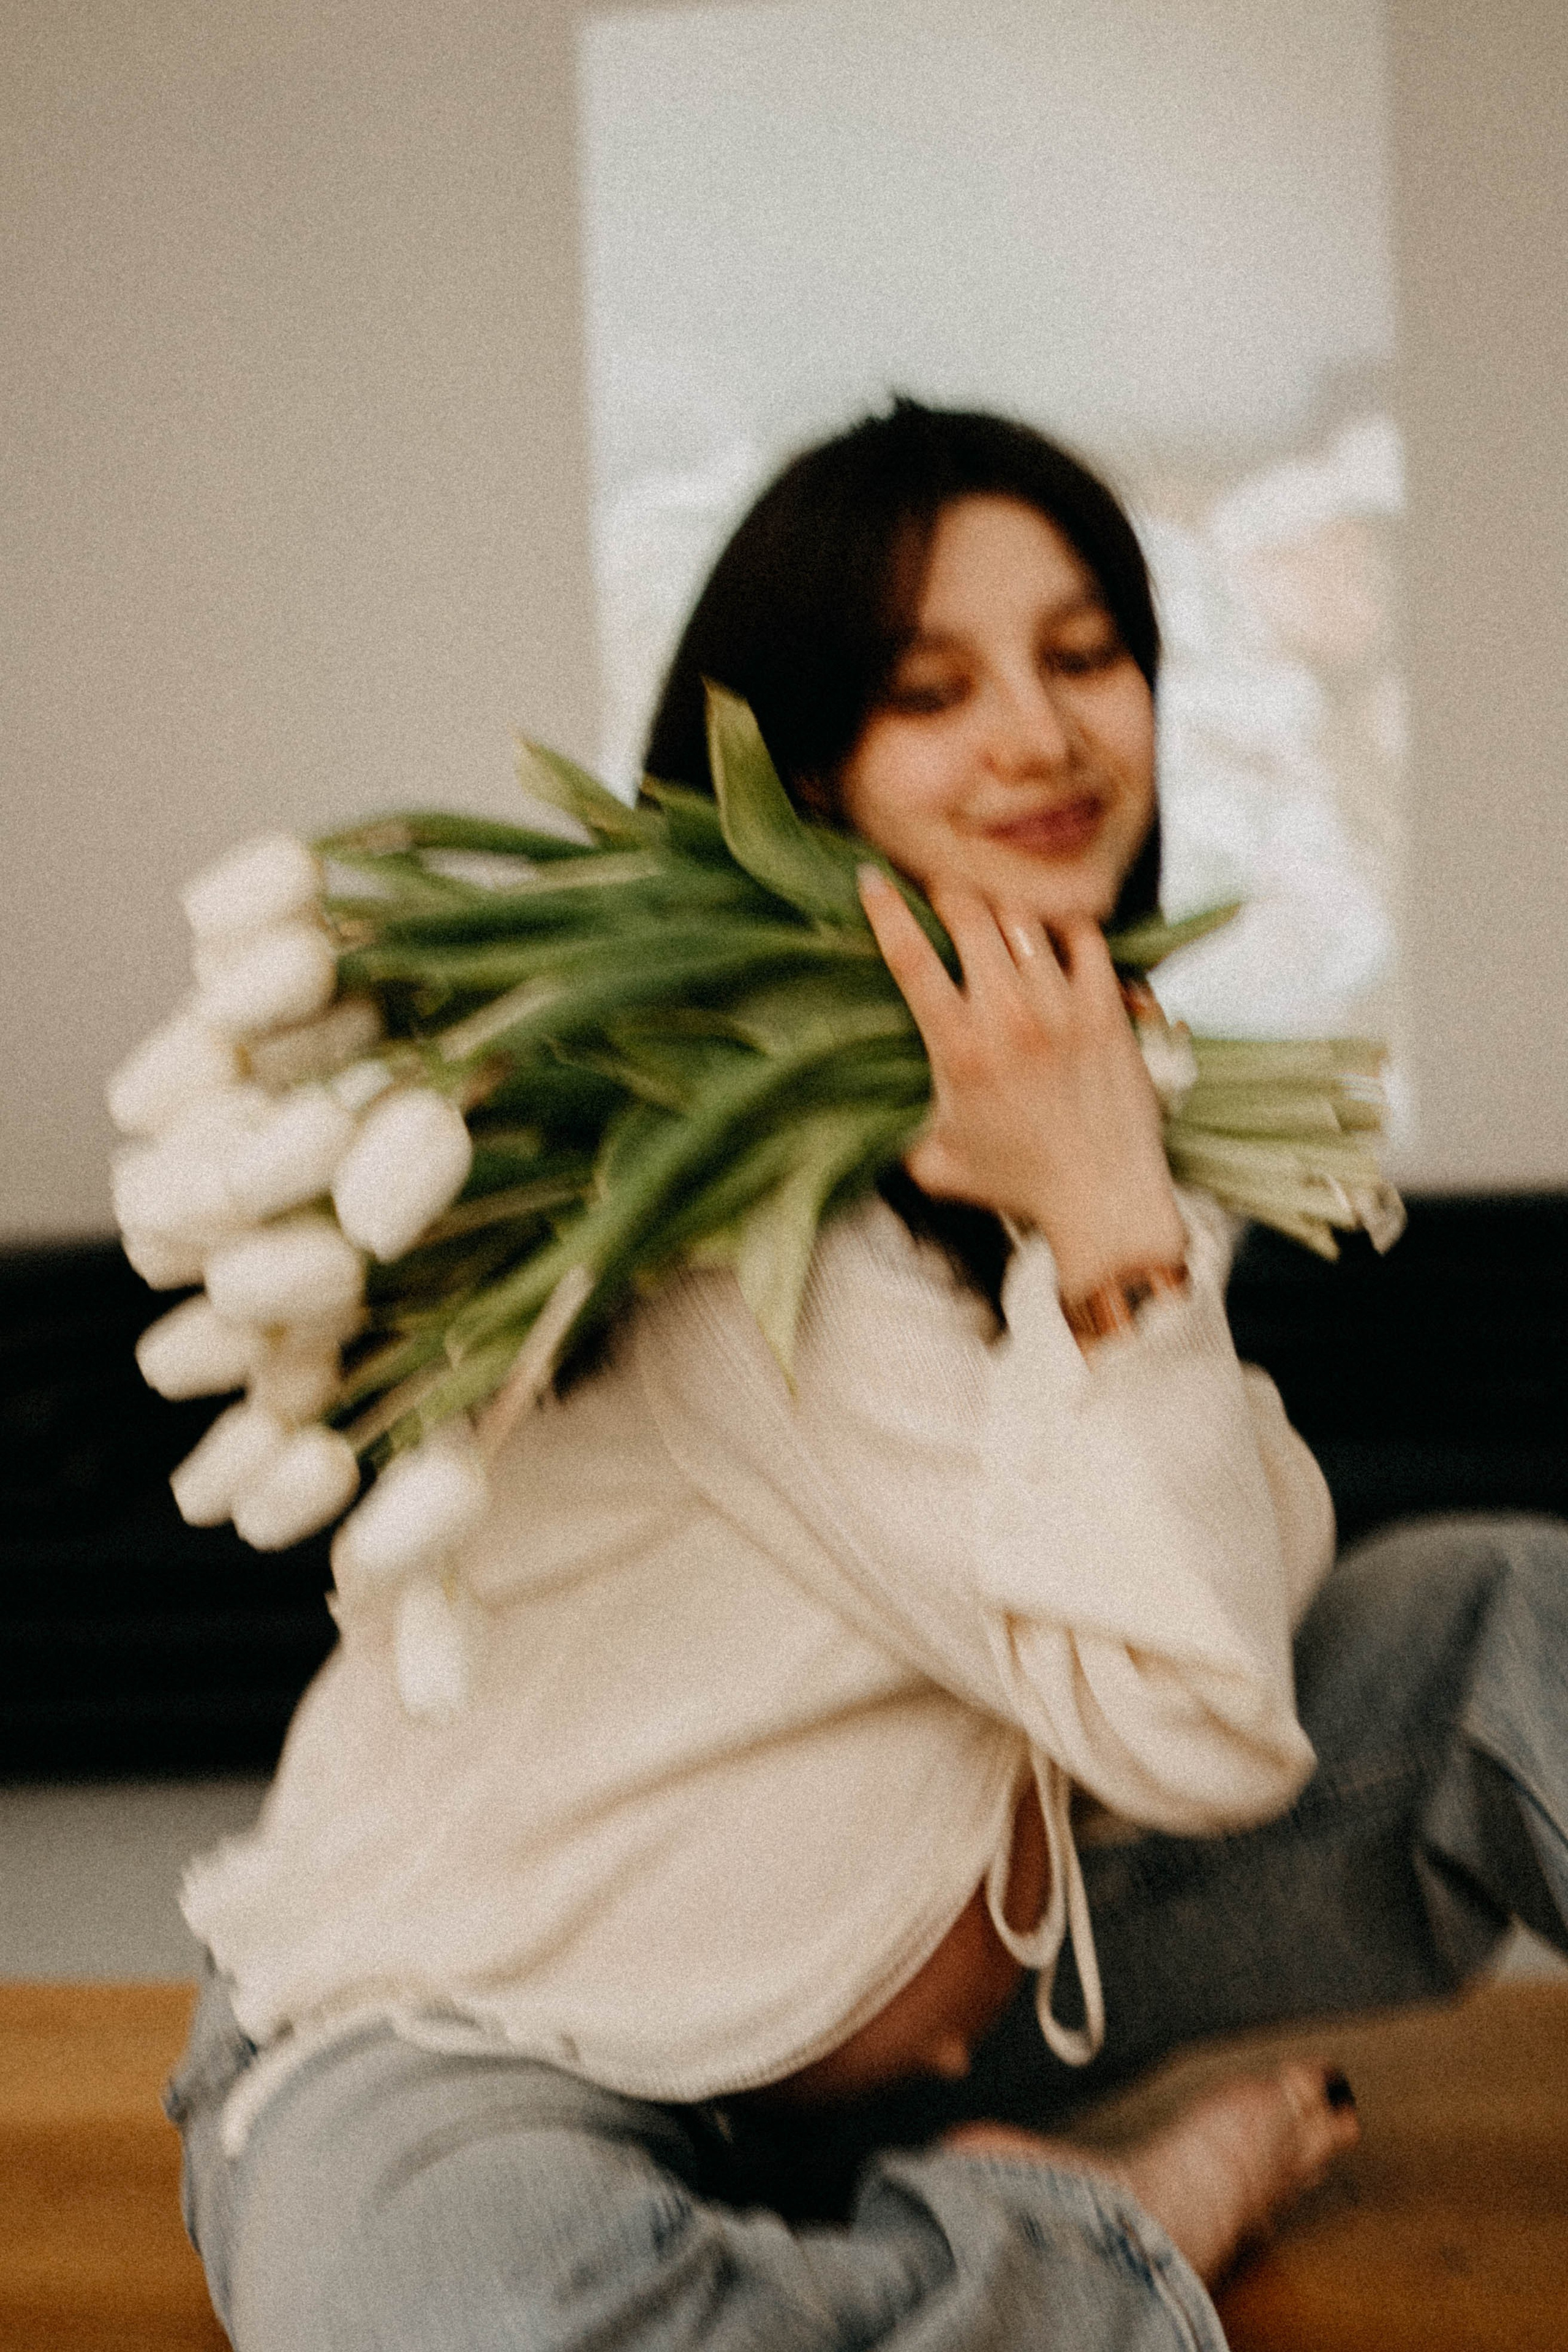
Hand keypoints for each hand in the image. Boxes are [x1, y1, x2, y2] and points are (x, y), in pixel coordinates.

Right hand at [858, 867, 1185, 1295]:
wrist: (1103, 1196)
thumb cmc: (1016, 1184)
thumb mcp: (935, 1165)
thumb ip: (895, 1133)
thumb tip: (863, 1111)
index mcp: (959, 1050)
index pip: (911, 958)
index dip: (886, 910)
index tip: (871, 880)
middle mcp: (1009, 1018)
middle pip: (969, 917)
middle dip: (947, 895)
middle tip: (942, 896)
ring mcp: (1063, 1009)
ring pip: (1024, 920)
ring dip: (1002, 911)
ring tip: (995, 918)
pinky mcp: (1107, 1009)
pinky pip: (1084, 938)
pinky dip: (1065, 928)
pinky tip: (1055, 937)